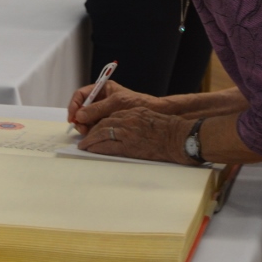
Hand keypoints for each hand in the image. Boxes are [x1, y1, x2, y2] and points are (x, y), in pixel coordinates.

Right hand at [68, 80, 160, 133]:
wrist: (154, 113)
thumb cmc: (138, 103)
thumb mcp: (116, 103)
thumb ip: (97, 109)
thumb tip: (79, 115)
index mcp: (102, 89)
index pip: (81, 94)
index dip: (74, 105)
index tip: (72, 117)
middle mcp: (101, 99)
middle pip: (81, 108)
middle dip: (78, 118)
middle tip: (81, 128)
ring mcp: (103, 111)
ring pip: (86, 118)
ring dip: (84, 125)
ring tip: (88, 132)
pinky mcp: (107, 121)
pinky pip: (94, 125)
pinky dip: (91, 130)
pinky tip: (94, 134)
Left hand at [78, 107, 192, 163]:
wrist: (177, 138)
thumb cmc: (166, 128)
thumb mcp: (147, 116)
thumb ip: (133, 118)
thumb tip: (120, 124)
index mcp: (132, 112)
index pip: (109, 115)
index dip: (98, 121)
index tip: (92, 126)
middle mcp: (128, 120)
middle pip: (103, 124)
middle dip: (91, 131)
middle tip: (84, 137)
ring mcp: (128, 133)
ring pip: (102, 134)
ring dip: (91, 140)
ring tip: (84, 145)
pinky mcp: (130, 146)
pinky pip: (108, 146)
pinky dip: (97, 147)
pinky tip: (92, 149)